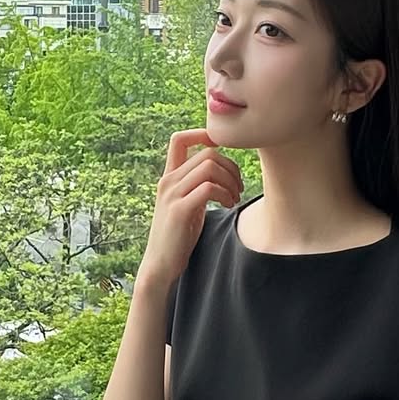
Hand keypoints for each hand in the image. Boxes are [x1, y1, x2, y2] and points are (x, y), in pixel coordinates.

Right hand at [138, 129, 242, 287]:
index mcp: (169, 177)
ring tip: (233, 198)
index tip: (222, 153)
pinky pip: (208, 188)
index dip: (203, 135)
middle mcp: (168, 182)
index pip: (179, 139)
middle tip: (237, 187)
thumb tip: (221, 171)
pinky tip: (228, 205)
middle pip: (206, 153)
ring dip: (230, 181)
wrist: (161, 263)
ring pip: (209, 167)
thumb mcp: (187, 203)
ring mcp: (172, 195)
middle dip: (230, 167)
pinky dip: (225, 194)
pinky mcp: (180, 210)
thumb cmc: (178, 235)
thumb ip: (197, 186)